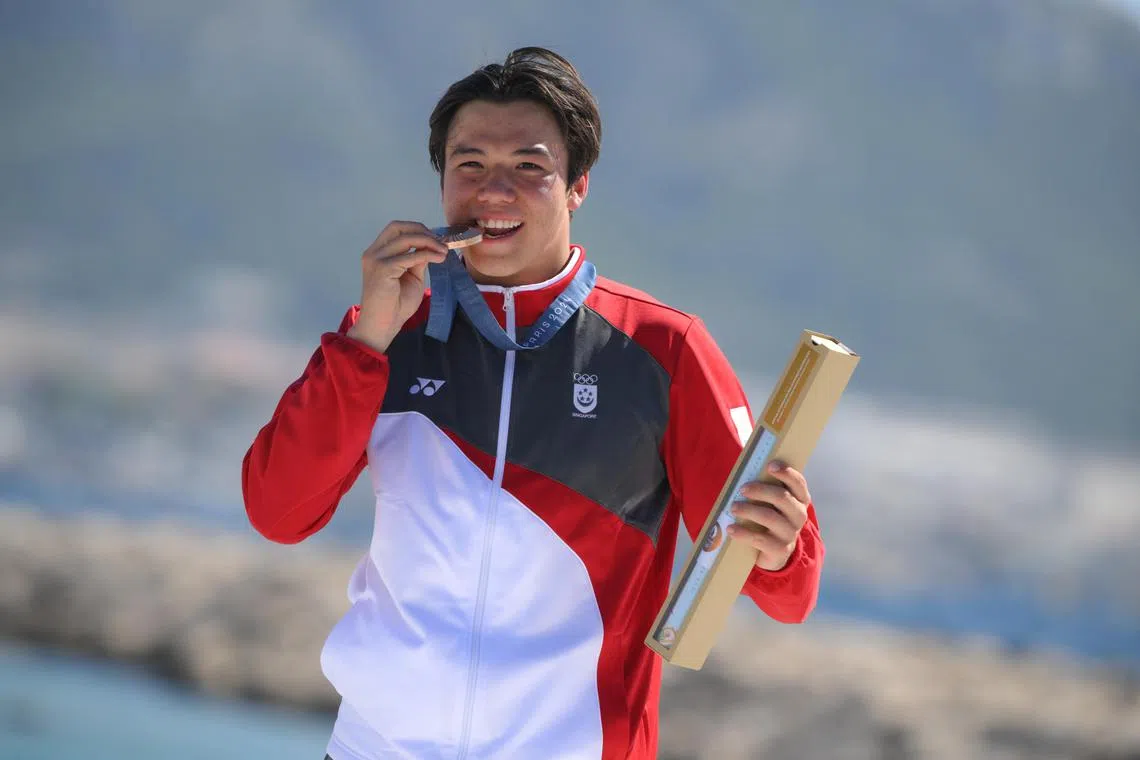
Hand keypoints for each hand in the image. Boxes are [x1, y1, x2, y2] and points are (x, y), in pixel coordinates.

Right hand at [346, 221, 449, 352]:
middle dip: (422, 230)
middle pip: (398, 227)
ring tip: (444, 251)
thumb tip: (431, 247)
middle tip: (441, 242)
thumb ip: (417, 260)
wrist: (383, 325)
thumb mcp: (412, 277)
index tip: (436, 239)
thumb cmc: (395, 305)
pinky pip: (410, 256)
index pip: (396, 229)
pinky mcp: (382, 268)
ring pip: (406, 238)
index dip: (418, 229)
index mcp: (377, 253)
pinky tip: (438, 259)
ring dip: (429, 242)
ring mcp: (376, 259)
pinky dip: (427, 254)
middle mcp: (373, 252)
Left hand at [727, 460, 809, 570]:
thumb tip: (743, 473)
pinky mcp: (780, 550)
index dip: (786, 473)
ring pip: (770, 517)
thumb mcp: (771, 502)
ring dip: (749, 510)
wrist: (773, 552)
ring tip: (733, 507)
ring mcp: (790, 533)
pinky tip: (731, 528)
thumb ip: (765, 488)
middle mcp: (799, 515)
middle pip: (782, 498)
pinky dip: (743, 533)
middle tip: (742, 489)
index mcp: (799, 499)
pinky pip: (760, 539)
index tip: (769, 465)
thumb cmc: (769, 518)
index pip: (798, 483)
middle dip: (761, 490)